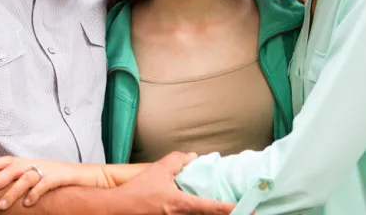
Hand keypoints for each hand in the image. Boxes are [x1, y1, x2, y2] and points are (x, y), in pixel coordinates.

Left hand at [0, 156, 107, 209]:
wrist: (89, 175)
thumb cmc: (61, 178)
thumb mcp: (40, 175)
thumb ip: (24, 179)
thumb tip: (2, 188)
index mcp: (30, 161)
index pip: (7, 160)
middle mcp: (37, 163)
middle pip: (12, 169)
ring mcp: (49, 169)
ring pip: (26, 177)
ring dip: (13, 192)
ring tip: (1, 205)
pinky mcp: (61, 176)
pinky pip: (45, 184)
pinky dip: (35, 193)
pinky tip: (27, 204)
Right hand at [111, 151, 234, 214]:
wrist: (118, 209)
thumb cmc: (138, 191)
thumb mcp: (158, 170)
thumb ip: (178, 160)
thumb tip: (193, 157)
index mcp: (181, 204)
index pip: (212, 208)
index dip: (231, 209)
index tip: (247, 209)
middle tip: (246, 212)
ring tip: (228, 210)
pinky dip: (199, 214)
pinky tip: (206, 210)